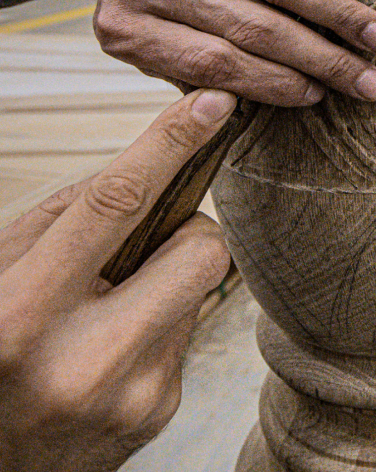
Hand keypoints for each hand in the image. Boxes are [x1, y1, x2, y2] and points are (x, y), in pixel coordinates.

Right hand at [0, 89, 235, 471]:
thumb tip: (148, 167)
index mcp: (23, 314)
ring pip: (200, 288)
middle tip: (144, 246)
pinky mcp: (160, 411)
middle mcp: (83, 361)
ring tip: (108, 310)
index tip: (212, 103)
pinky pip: (187, 331)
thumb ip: (66, 218)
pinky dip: (159, 325)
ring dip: (165, 283)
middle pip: (201, 248)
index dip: (169, 144)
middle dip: (187, 232)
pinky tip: (113, 349)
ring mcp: (132, 395)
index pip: (114, 203)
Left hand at [80, 0, 375, 105]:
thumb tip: (263, 98)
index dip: (274, 84)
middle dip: (324, 60)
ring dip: (340, 14)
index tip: (319, 97)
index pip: (215, 65)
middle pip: (256, 29)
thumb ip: (190, 72)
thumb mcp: (143, 43)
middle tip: (372, 82)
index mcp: (133, 29)